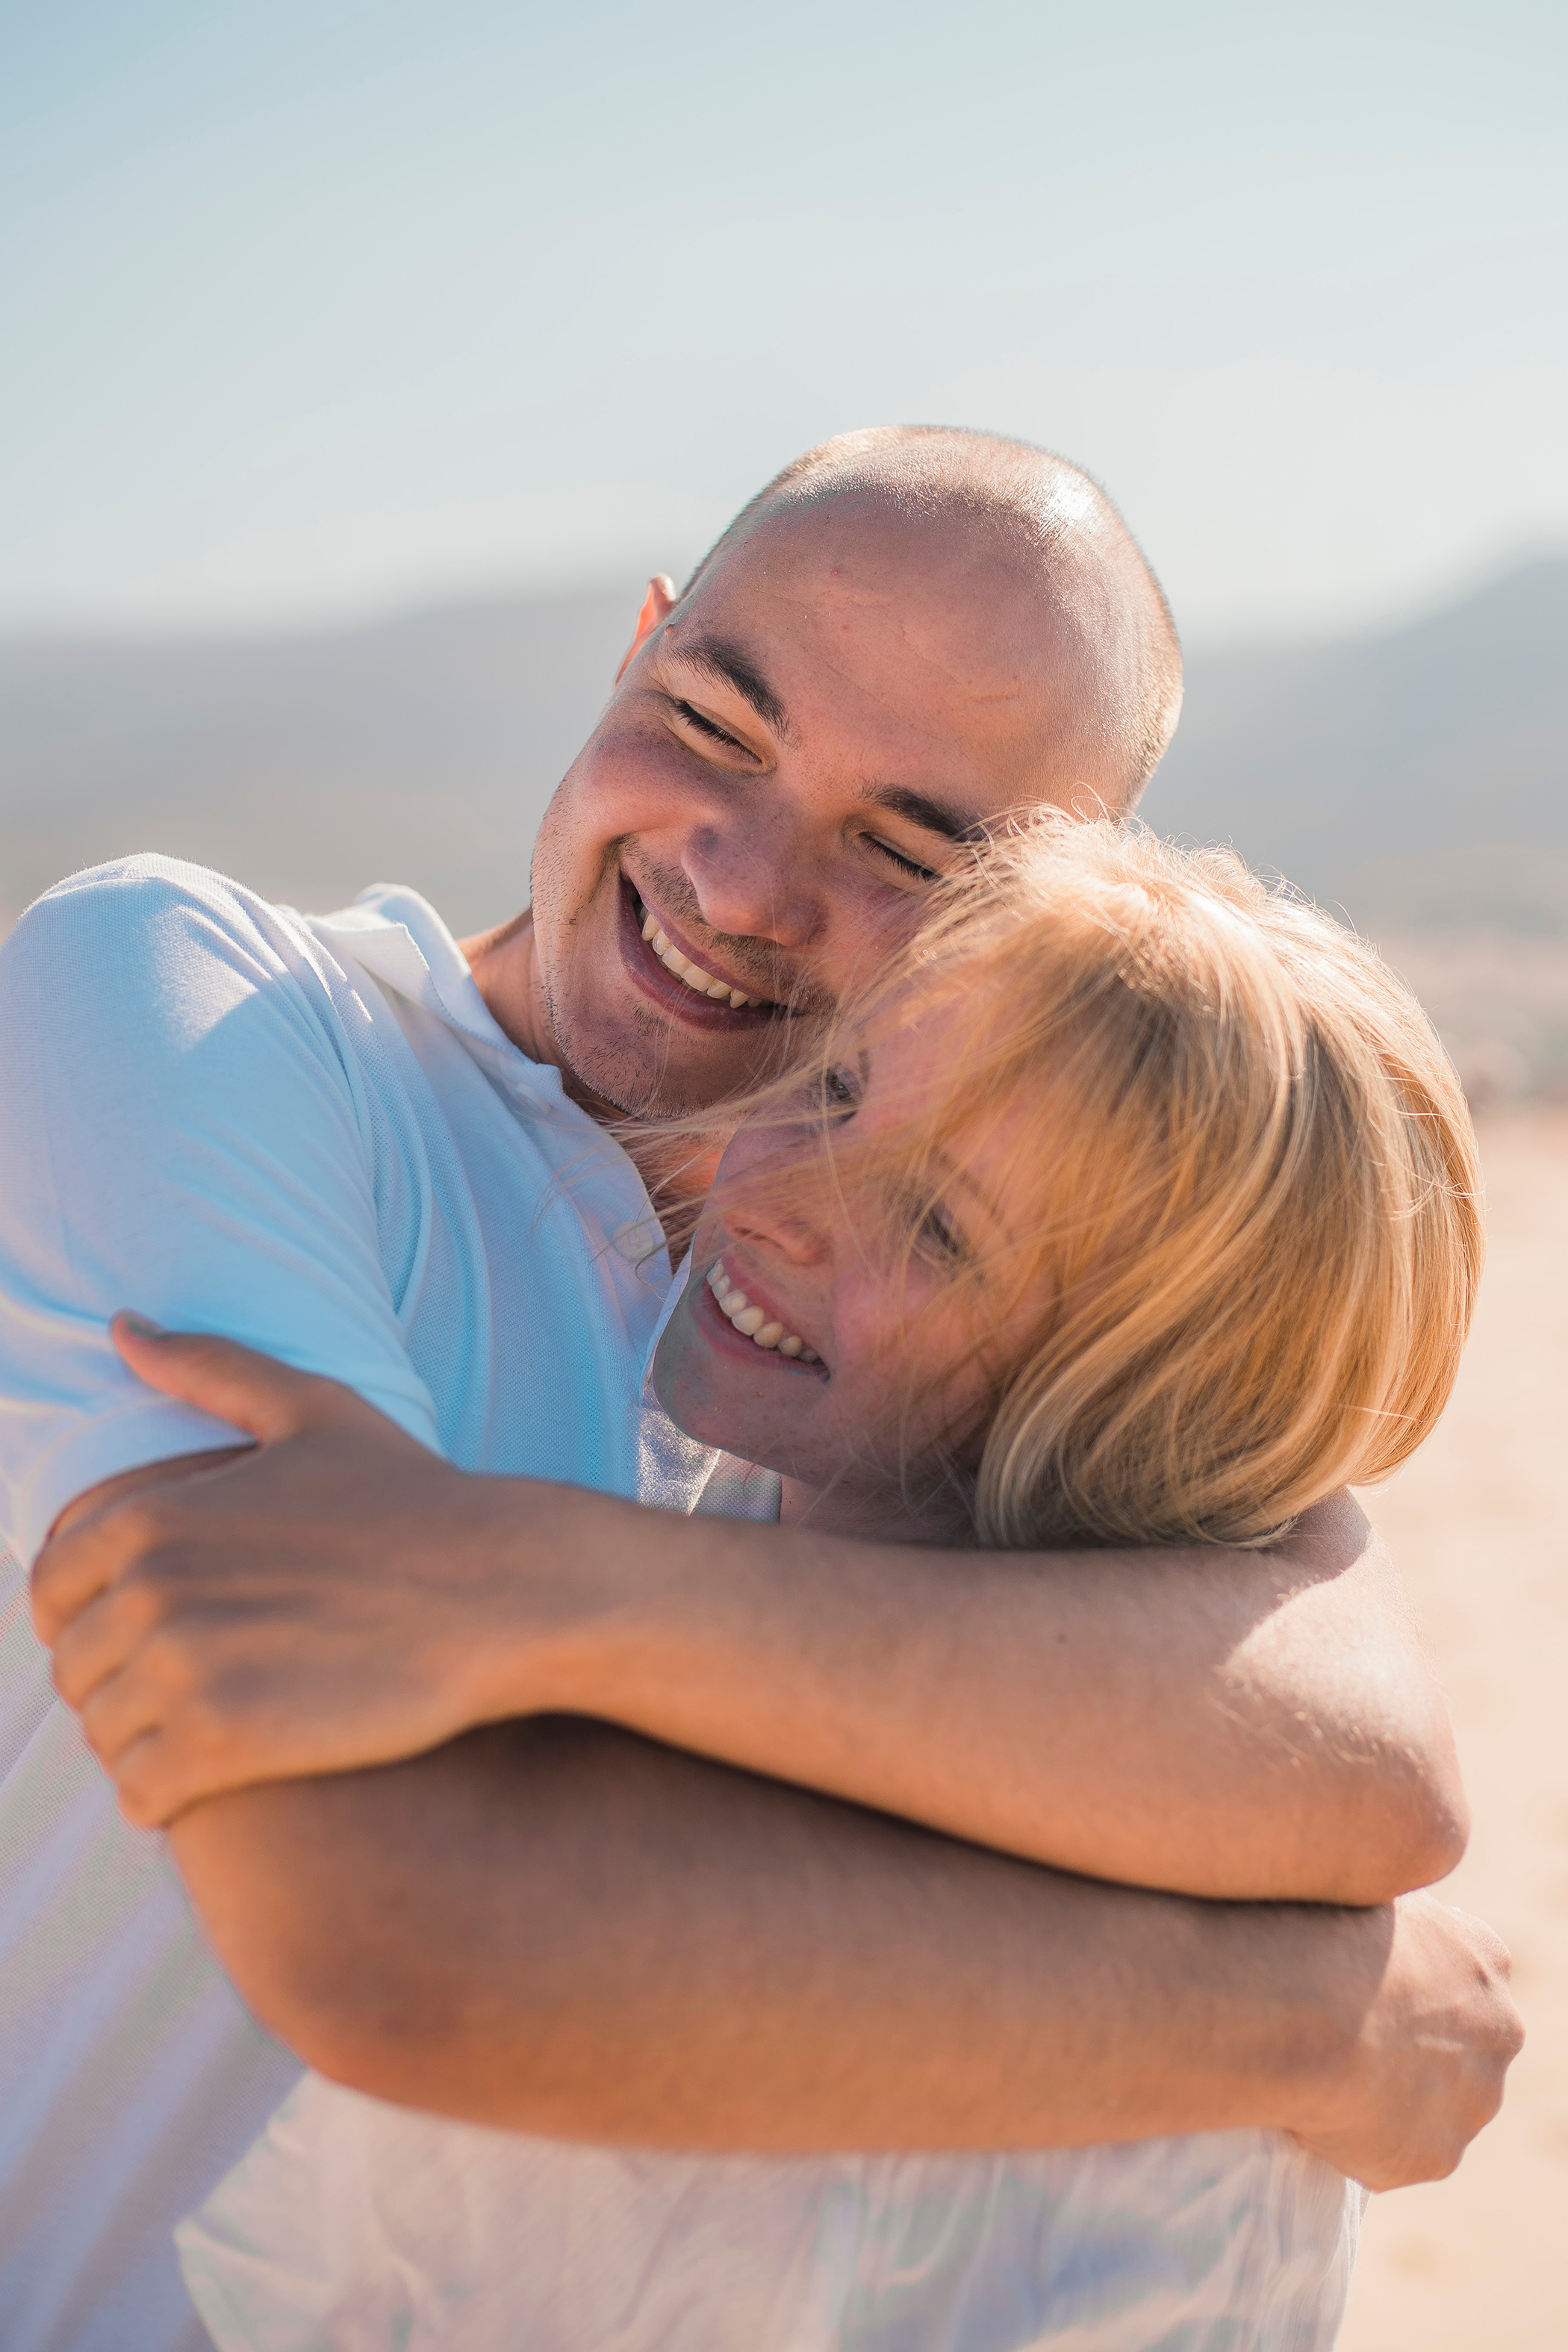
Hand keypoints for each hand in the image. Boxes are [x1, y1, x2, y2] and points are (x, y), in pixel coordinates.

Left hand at [33, 1321, 591, 1825]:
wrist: (505, 1589)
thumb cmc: (416, 1501)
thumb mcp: (313, 1410)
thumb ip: (208, 1366)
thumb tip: (122, 1325)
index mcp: (150, 1516)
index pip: (50, 1592)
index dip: (90, 1619)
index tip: (151, 1636)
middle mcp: (150, 1591)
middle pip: (75, 1671)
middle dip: (123, 1686)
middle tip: (199, 1690)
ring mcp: (185, 1669)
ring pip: (104, 1736)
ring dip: (145, 1743)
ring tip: (216, 1730)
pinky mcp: (225, 1743)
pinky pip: (142, 1794)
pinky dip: (165, 1796)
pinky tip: (222, 1775)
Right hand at [1287, 1889, 1522, 2188]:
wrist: (1306, 2011)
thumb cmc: (1322, 1933)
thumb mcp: (1367, 1890)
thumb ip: (1392, 1918)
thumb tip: (1378, 1916)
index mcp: (1485, 1957)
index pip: (1457, 1975)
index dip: (1405, 1982)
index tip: (1359, 1984)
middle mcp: (1500, 2032)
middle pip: (1458, 2045)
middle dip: (1411, 2046)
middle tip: (1339, 2032)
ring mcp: (1474, 2102)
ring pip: (1432, 2104)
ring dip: (1389, 2097)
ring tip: (1319, 2070)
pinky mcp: (1437, 2158)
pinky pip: (1396, 2151)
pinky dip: (1359, 2137)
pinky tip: (1316, 2108)